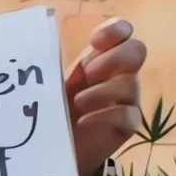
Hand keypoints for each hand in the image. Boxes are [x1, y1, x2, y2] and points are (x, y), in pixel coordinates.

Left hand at [65, 18, 145, 175]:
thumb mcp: (51, 82)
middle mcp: (119, 74)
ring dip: (101, 91)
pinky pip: (128, 114)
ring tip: (77, 103)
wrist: (55, 145)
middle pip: (137, 51)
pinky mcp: (128, 124)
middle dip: (113, 59)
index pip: (121, 32)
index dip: (114, 30)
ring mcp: (127, 99)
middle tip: (89, 74)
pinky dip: (104, 116)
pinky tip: (84, 121)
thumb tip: (38, 40)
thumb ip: (51, 63)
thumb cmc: (54, 107)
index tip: (95, 42)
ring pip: (130, 84)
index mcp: (100, 57)